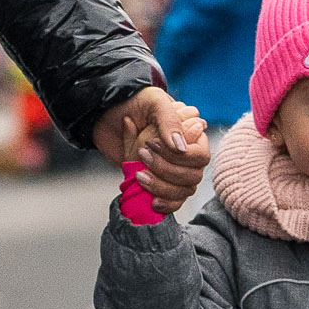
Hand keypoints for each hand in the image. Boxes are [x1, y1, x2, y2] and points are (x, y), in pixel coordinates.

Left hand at [91, 86, 209, 199]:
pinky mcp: (162, 184)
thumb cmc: (134, 104)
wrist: (107, 117)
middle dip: (167, 170)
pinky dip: (166, 204)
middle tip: (142, 155)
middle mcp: (186, 155)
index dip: (182, 157)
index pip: (201, 156)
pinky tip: (152, 201)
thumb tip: (180, 149)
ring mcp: (175, 171)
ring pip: (184, 190)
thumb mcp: (154, 104)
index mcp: (192, 135)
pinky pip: (175, 202)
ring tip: (139, 175)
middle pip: (193, 176)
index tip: (152, 145)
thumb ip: (170, 122)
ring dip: (162, 187)